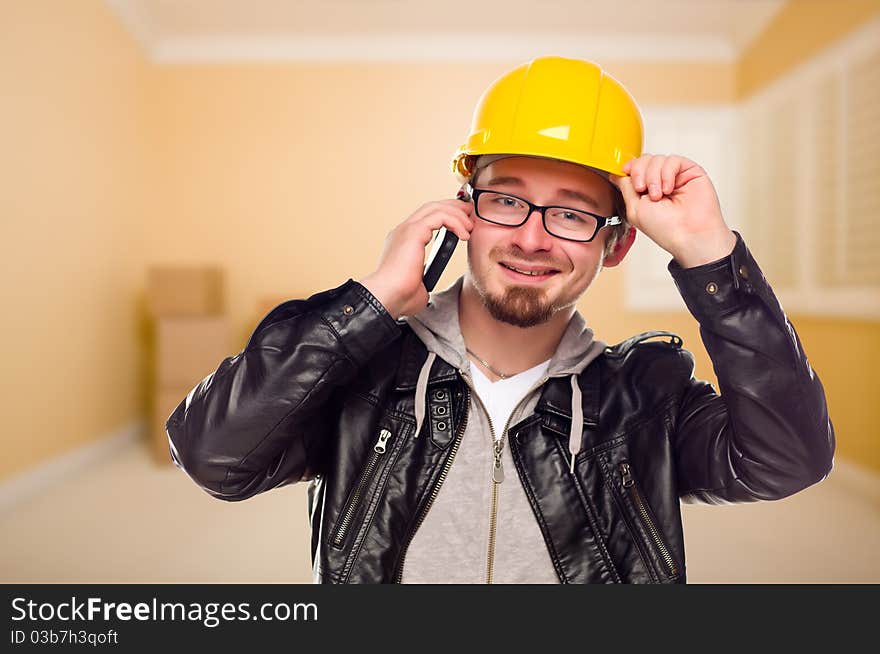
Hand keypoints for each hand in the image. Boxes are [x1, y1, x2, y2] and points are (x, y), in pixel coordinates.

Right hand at [359, 196, 474, 318]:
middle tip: (470, 214)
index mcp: (403, 242)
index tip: (463, 225)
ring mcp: (407, 229)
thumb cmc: (399, 297)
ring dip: (457, 213)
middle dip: (453, 207)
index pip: (425, 219)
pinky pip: (440, 216)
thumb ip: (423, 280)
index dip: (445, 216)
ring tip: (470, 226)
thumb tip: (425, 286)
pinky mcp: (413, 231)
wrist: (387, 297)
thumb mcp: (417, 286)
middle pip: (431, 207)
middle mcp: (403, 231)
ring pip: (436, 208)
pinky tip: (464, 234)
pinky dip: (455, 221)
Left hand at [609, 154, 735, 267]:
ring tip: (658, 195)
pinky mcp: (689, 172)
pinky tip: (669, 189)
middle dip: (639, 172)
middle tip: (642, 189)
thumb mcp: (634, 208)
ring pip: (656, 159)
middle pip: (644, 160)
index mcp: (645, 192)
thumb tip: (616, 173)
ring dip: (653, 176)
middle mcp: (660, 183)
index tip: (626, 174)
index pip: (633, 168)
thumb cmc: (665, 229)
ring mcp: (674, 177)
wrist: (689, 235)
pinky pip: (673, 160)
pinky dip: (667, 173)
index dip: (629, 168)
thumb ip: (625, 187)